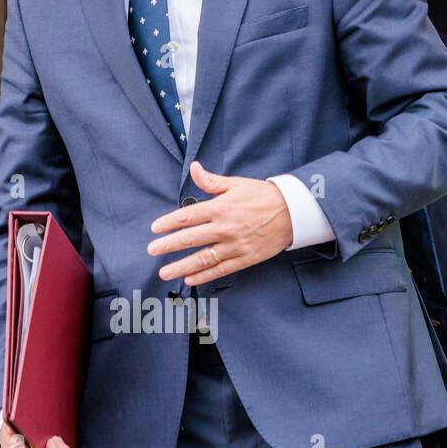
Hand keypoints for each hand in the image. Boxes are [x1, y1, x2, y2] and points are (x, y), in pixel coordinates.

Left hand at [148, 161, 292, 285]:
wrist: (294, 212)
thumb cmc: (263, 196)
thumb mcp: (236, 184)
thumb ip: (211, 181)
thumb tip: (194, 168)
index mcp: (221, 208)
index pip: (188, 216)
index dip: (169, 223)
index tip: (154, 229)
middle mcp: (225, 228)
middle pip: (191, 238)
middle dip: (168, 245)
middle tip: (151, 250)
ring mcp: (235, 245)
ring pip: (204, 258)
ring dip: (181, 266)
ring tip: (164, 272)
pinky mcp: (246, 258)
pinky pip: (221, 269)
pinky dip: (204, 276)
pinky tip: (189, 279)